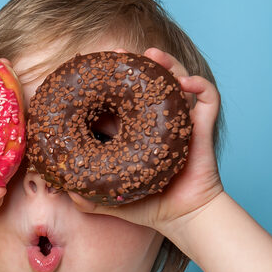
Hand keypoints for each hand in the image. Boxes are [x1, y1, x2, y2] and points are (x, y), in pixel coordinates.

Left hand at [67, 47, 224, 236]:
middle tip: (119, 53)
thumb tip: (64, 190)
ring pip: (176, 81)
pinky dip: (200, 85)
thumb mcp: (111, 201)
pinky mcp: (202, 127)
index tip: (95, 69)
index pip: (120, 99)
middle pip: (148, 81)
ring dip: (167, 64)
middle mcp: (156, 120)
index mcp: (134, 131)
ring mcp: (180, 120)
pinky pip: (207, 99)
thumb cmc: (149, 207)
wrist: (183, 218)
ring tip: (153, 55)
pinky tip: (186, 83)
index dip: (109, 83)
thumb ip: (88, 198)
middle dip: (135, 63)